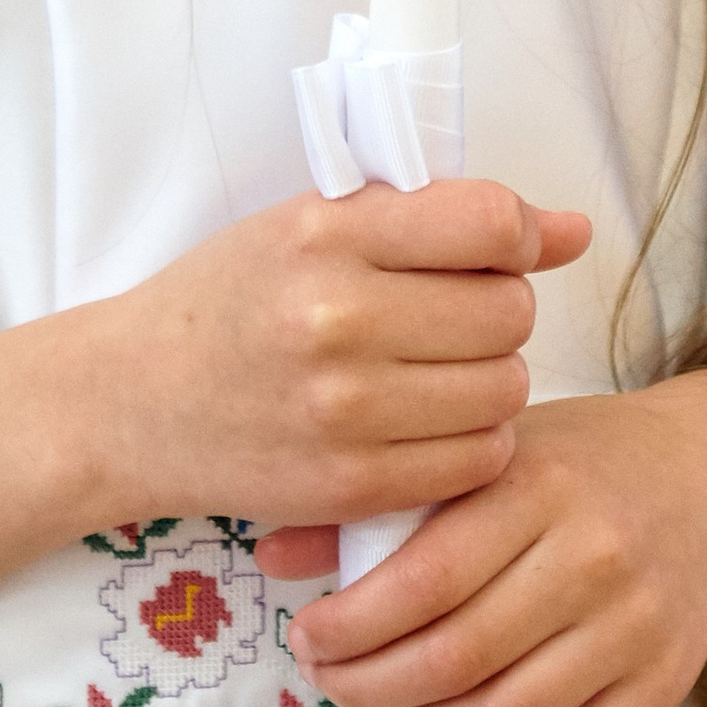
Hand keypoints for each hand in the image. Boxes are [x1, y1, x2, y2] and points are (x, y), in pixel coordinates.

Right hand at [100, 179, 591, 538]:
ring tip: (437, 371)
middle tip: (451, 317)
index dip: (517, 236)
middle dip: (500, 311)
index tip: (497, 251)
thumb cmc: (229, 299)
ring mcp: (344, 410)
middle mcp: (338, 317)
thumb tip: (576, 229)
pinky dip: (471, 443)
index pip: (490, 223)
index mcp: (328, 232)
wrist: (130, 400)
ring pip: (504, 390)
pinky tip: (427, 423)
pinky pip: (475, 462)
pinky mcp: (348, 487)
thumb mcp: (313, 224)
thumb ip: (439, 219)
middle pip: (510, 313)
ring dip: (490, 380)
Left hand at [269, 366, 706, 706]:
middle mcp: (592, 555)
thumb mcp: (493, 448)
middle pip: (459, 654)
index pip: (425, 576)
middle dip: (371, 686)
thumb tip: (270, 553)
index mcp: (537, 484)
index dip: (352, 625)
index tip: (308, 636)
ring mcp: (633, 627)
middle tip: (330, 682)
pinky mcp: (664, 684)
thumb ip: (387, 498)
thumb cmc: (585, 459)